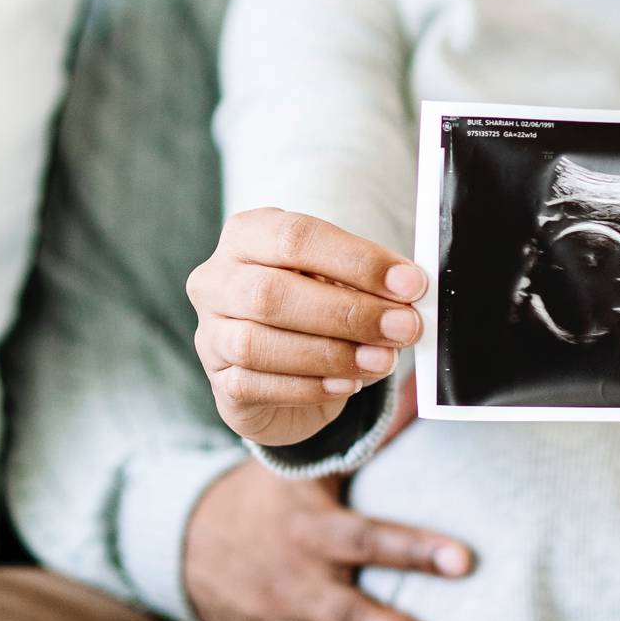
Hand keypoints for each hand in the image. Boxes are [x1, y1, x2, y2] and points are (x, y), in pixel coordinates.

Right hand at [184, 459, 475, 620]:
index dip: (416, 548)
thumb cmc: (267, 496)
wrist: (186, 538)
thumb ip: (372, 435)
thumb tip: (420, 386)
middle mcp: (296, 583)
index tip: (464, 560)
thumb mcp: (308, 462)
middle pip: (358, 617)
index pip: (370, 539)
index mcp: (312, 530)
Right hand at [189, 207, 426, 444]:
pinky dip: (309, 387)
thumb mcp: (342, 280)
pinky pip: (256, 385)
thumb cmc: (317, 305)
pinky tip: (348, 384)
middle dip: (348, 312)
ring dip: (331, 354)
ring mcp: (210, 332)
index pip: (297, 237)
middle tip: (403, 327)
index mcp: (249, 233)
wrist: (287, 365)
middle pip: (272, 292)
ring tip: (382, 360)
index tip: (410, 284)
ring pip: (258, 344)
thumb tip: (410, 293)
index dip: (357, 261)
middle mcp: (217, 279)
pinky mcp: (218, 381)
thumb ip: (368, 282)